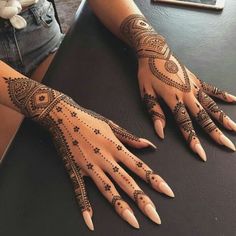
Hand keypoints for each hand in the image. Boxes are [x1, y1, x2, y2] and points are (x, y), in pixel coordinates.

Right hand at [40, 95, 174, 229]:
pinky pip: (79, 190)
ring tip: (134, 222)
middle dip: (142, 199)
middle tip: (155, 216)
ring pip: (107, 189)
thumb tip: (149, 145)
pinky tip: (90, 221)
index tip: (167, 192)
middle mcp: (104, 158)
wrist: (62, 116)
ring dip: (120, 206)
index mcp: (115, 146)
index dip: (154, 179)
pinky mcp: (75, 169)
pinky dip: (84, 205)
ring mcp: (89, 166)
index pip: (139, 165)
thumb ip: (130, 138)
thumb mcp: (111, 124)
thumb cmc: (89, 118)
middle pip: (126, 181)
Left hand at [120, 14, 235, 160]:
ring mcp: (194, 87)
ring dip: (223, 119)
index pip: (185, 125)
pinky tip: (234, 101)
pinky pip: (212, 89)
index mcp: (173, 100)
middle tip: (229, 147)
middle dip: (215, 134)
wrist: (154, 51)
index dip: (192, 141)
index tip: (201, 154)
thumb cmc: (148, 73)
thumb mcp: (146, 93)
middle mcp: (187, 95)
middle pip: (203, 118)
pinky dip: (222, 95)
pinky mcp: (196, 79)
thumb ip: (155, 113)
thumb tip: (160, 133)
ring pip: (211, 106)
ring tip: (235, 130)